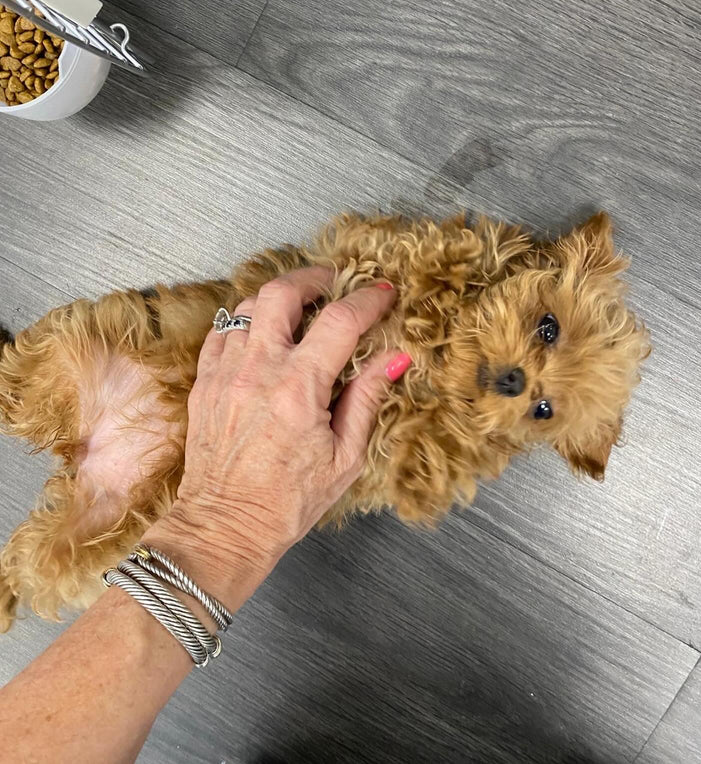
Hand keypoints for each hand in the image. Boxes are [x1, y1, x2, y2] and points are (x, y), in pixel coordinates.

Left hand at [144, 267, 409, 609]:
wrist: (224, 526)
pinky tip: (261, 337)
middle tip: (332, 284)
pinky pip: (222, 333)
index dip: (368, 300)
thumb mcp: (345, 457)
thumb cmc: (288, 502)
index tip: (382, 294)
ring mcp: (224, 373)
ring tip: (299, 310)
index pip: (340, 321)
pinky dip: (245, 324)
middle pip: (281, 292)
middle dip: (312, 278)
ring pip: (246, 306)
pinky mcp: (203, 383)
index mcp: (298, 390)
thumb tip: (394, 358)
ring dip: (277, 300)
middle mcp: (257, 371)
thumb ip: (367, 398)